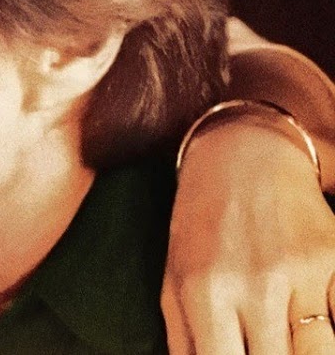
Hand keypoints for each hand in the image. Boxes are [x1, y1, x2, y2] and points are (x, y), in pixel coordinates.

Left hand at [165, 121, 334, 353]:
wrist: (243, 158)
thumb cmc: (201, 229)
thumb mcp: (175, 283)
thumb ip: (185, 342)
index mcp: (204, 295)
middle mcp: (254, 286)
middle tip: (265, 349)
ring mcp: (300, 274)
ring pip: (319, 354)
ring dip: (304, 354)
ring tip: (290, 343)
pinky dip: (331, 330)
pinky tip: (312, 326)